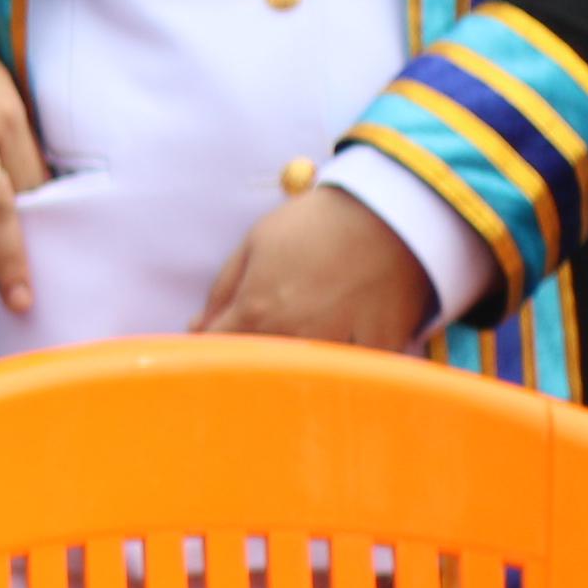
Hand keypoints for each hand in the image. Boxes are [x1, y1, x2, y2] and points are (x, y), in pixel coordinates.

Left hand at [195, 182, 453, 351]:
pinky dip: (345, 374)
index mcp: (256, 309)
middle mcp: (292, 333)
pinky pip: (355, 374)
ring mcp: (336, 342)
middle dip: (249, 363)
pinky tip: (341, 366)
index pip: (217, 348)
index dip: (210, 350)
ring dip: (294, 373)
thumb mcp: (256, 242)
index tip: (215, 347)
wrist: (391, 211)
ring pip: (304, 377)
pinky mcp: (379, 345)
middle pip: (257, 369)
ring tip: (298, 357)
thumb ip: (223, 290)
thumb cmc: (317, 222)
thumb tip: (197, 327)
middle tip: (258, 351)